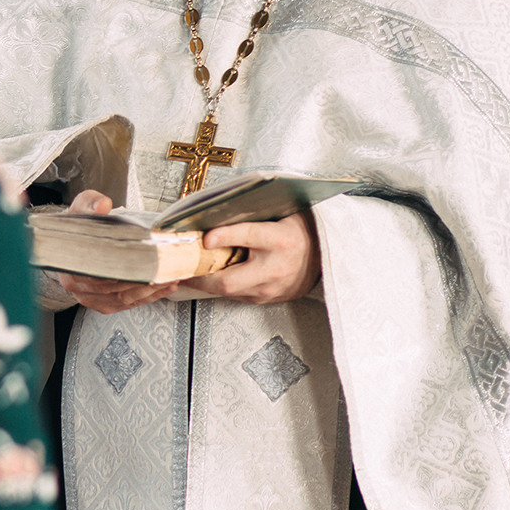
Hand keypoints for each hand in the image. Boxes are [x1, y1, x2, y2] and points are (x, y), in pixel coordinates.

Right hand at [39, 190, 178, 314]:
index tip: (146, 260)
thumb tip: (102, 205)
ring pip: (126, 297)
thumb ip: (90, 203)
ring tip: (171, 276)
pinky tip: (165, 286)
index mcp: (69, 264)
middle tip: (166, 268)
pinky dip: (150, 296)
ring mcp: (91, 297)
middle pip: (115, 287)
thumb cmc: (79, 225)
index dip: (125, 267)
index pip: (99, 271)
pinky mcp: (104, 303)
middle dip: (144, 278)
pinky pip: (129, 303)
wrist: (75, 240)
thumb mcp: (81, 206)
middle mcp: (76, 285)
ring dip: (152, 289)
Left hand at [184, 211, 321, 305]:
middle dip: (201, 276)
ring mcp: (272, 287)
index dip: (224, 236)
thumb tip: (215, 211)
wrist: (326, 255)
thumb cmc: (299, 230)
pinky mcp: (269, 298)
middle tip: (182, 268)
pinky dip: (222, 286)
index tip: (205, 237)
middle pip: (230, 279)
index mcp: (281, 239)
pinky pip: (238, 295)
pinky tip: (211, 277)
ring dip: (207, 282)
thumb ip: (251, 215)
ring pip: (230, 291)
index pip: (249, 236)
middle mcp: (276, 267)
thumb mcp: (281, 213)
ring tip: (190, 271)